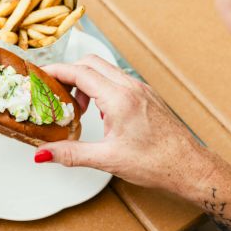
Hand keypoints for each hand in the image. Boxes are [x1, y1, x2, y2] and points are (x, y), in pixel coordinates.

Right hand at [37, 55, 208, 191]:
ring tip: (79, 108)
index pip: (80, 72)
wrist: (190, 166)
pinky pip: (117, 79)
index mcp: (120, 99)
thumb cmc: (157, 163)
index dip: (56, 71)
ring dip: (86, 81)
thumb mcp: (108, 159)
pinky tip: (100, 112)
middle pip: (90, 63)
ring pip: (105, 70)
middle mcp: (131, 87)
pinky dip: (101, 87)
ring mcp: (140, 89)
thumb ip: (71, 153)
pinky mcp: (146, 95)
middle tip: (55, 91)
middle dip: (69, 73)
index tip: (40, 75)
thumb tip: (43, 153)